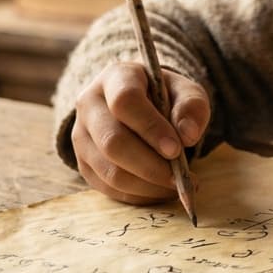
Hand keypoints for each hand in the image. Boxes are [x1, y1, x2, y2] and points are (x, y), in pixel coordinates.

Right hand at [72, 62, 209, 203]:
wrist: (141, 107)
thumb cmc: (165, 98)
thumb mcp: (186, 92)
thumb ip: (191, 107)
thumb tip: (188, 135)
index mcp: (116, 77)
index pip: (125, 101)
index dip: (150, 128)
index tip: (176, 149)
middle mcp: (90, 103)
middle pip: (112, 141)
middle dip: (150, 166)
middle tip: (180, 178)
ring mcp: (81, 135)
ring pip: (109, 171)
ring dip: (147, 185)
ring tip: (176, 186)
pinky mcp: (83, 162)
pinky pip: (108, 188)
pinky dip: (138, 195)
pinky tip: (160, 190)